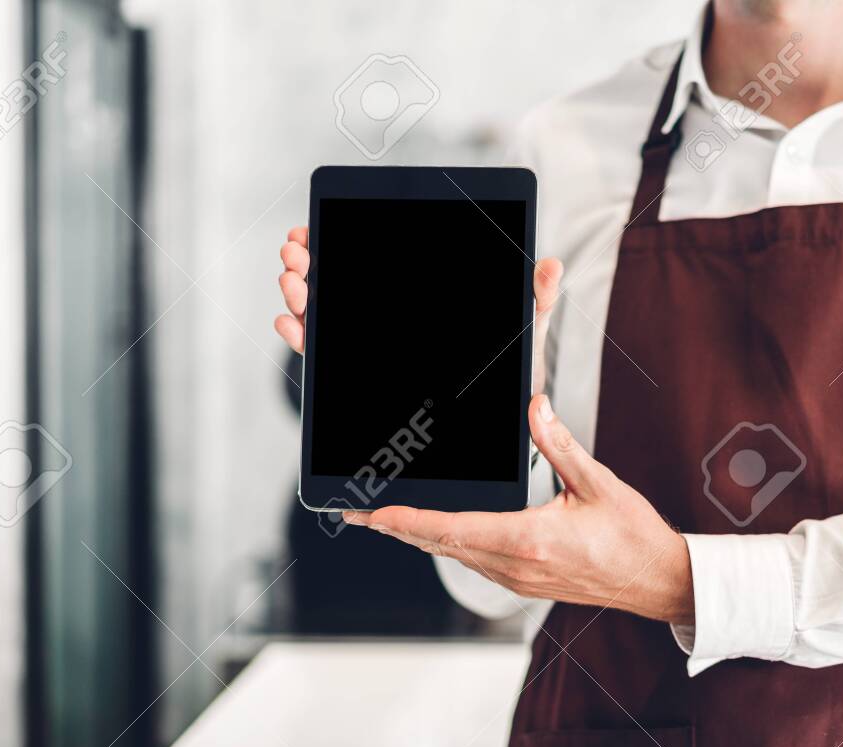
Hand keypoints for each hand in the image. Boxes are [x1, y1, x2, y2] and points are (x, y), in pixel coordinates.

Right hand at [274, 226, 562, 394]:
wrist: (496, 420)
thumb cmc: (509, 367)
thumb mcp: (522, 328)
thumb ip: (536, 297)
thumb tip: (551, 265)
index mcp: (416, 295)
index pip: (369, 259)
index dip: (333, 241)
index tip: (311, 231)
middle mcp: (383, 315)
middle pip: (334, 281)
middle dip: (306, 264)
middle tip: (295, 255)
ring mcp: (368, 343)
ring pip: (322, 314)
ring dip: (299, 296)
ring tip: (294, 286)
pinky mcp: (360, 378)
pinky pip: (324, 356)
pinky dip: (301, 338)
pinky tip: (291, 327)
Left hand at [355, 394, 694, 624]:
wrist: (656, 580)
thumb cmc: (632, 535)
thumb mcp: (597, 483)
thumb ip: (560, 444)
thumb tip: (534, 407)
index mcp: (528, 538)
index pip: (452, 528)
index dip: (407, 520)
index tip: (374, 513)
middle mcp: (516, 565)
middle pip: (441, 545)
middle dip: (397, 528)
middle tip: (358, 514)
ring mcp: (519, 579)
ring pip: (455, 556)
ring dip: (420, 538)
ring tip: (387, 521)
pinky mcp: (526, 584)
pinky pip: (476, 563)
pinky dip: (449, 546)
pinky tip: (439, 533)